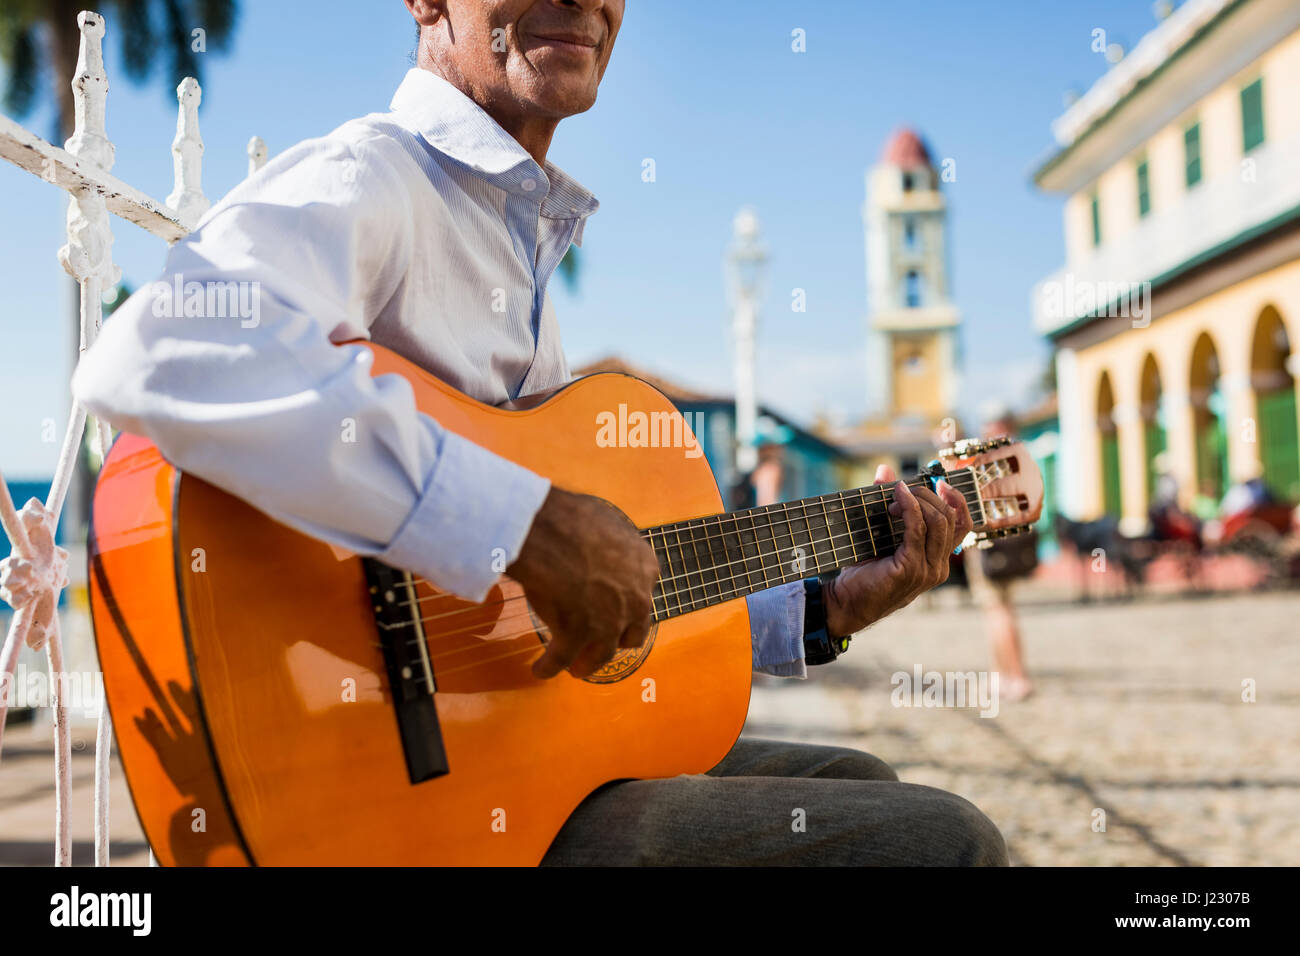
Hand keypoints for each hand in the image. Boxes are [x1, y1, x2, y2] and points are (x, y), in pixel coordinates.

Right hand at [508, 487, 658, 679]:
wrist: (549, 531)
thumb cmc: (572, 517)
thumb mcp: (607, 520)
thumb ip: (611, 541)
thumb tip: (598, 538)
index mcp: (645, 567)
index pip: (644, 594)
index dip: (628, 605)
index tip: (616, 609)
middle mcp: (635, 599)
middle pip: (633, 631)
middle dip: (617, 639)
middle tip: (601, 642)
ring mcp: (609, 621)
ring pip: (602, 653)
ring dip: (588, 663)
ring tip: (576, 668)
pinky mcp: (578, 636)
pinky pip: (562, 658)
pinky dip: (550, 666)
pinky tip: (540, 670)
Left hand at [823, 464, 972, 637]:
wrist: (846, 602)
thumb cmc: (864, 571)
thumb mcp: (881, 535)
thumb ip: (888, 503)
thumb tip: (885, 470)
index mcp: (938, 560)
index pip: (963, 526)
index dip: (957, 500)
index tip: (941, 483)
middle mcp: (939, 567)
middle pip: (950, 518)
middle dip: (928, 495)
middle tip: (903, 489)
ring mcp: (927, 570)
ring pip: (938, 522)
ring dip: (918, 500)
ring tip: (895, 495)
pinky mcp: (911, 568)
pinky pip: (918, 530)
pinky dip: (909, 507)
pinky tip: (895, 497)